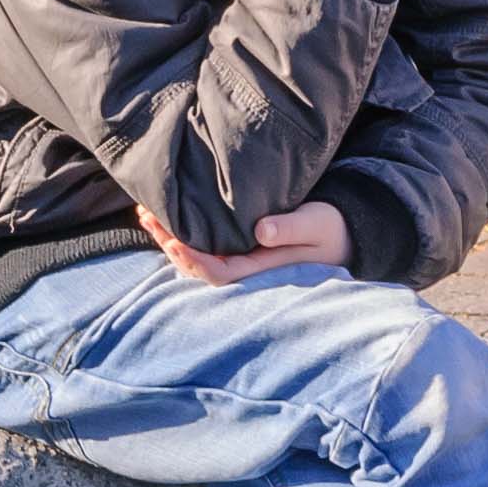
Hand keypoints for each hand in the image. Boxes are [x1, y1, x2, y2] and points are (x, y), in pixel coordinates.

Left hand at [137, 200, 350, 287]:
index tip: (174, 241)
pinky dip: (182, 232)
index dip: (194, 261)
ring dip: (170, 237)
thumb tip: (261, 230)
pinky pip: (203, 246)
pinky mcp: (237, 247)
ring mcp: (240, 260)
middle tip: (147, 217)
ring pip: (196, 257)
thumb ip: (290, 228)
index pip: (218, 273)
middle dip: (171, 245)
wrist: (341, 233)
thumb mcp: (315, 224)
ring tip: (146, 213)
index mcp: (261, 269)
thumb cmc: (328, 228)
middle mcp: (245, 269)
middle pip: (198, 267)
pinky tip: (165, 215)